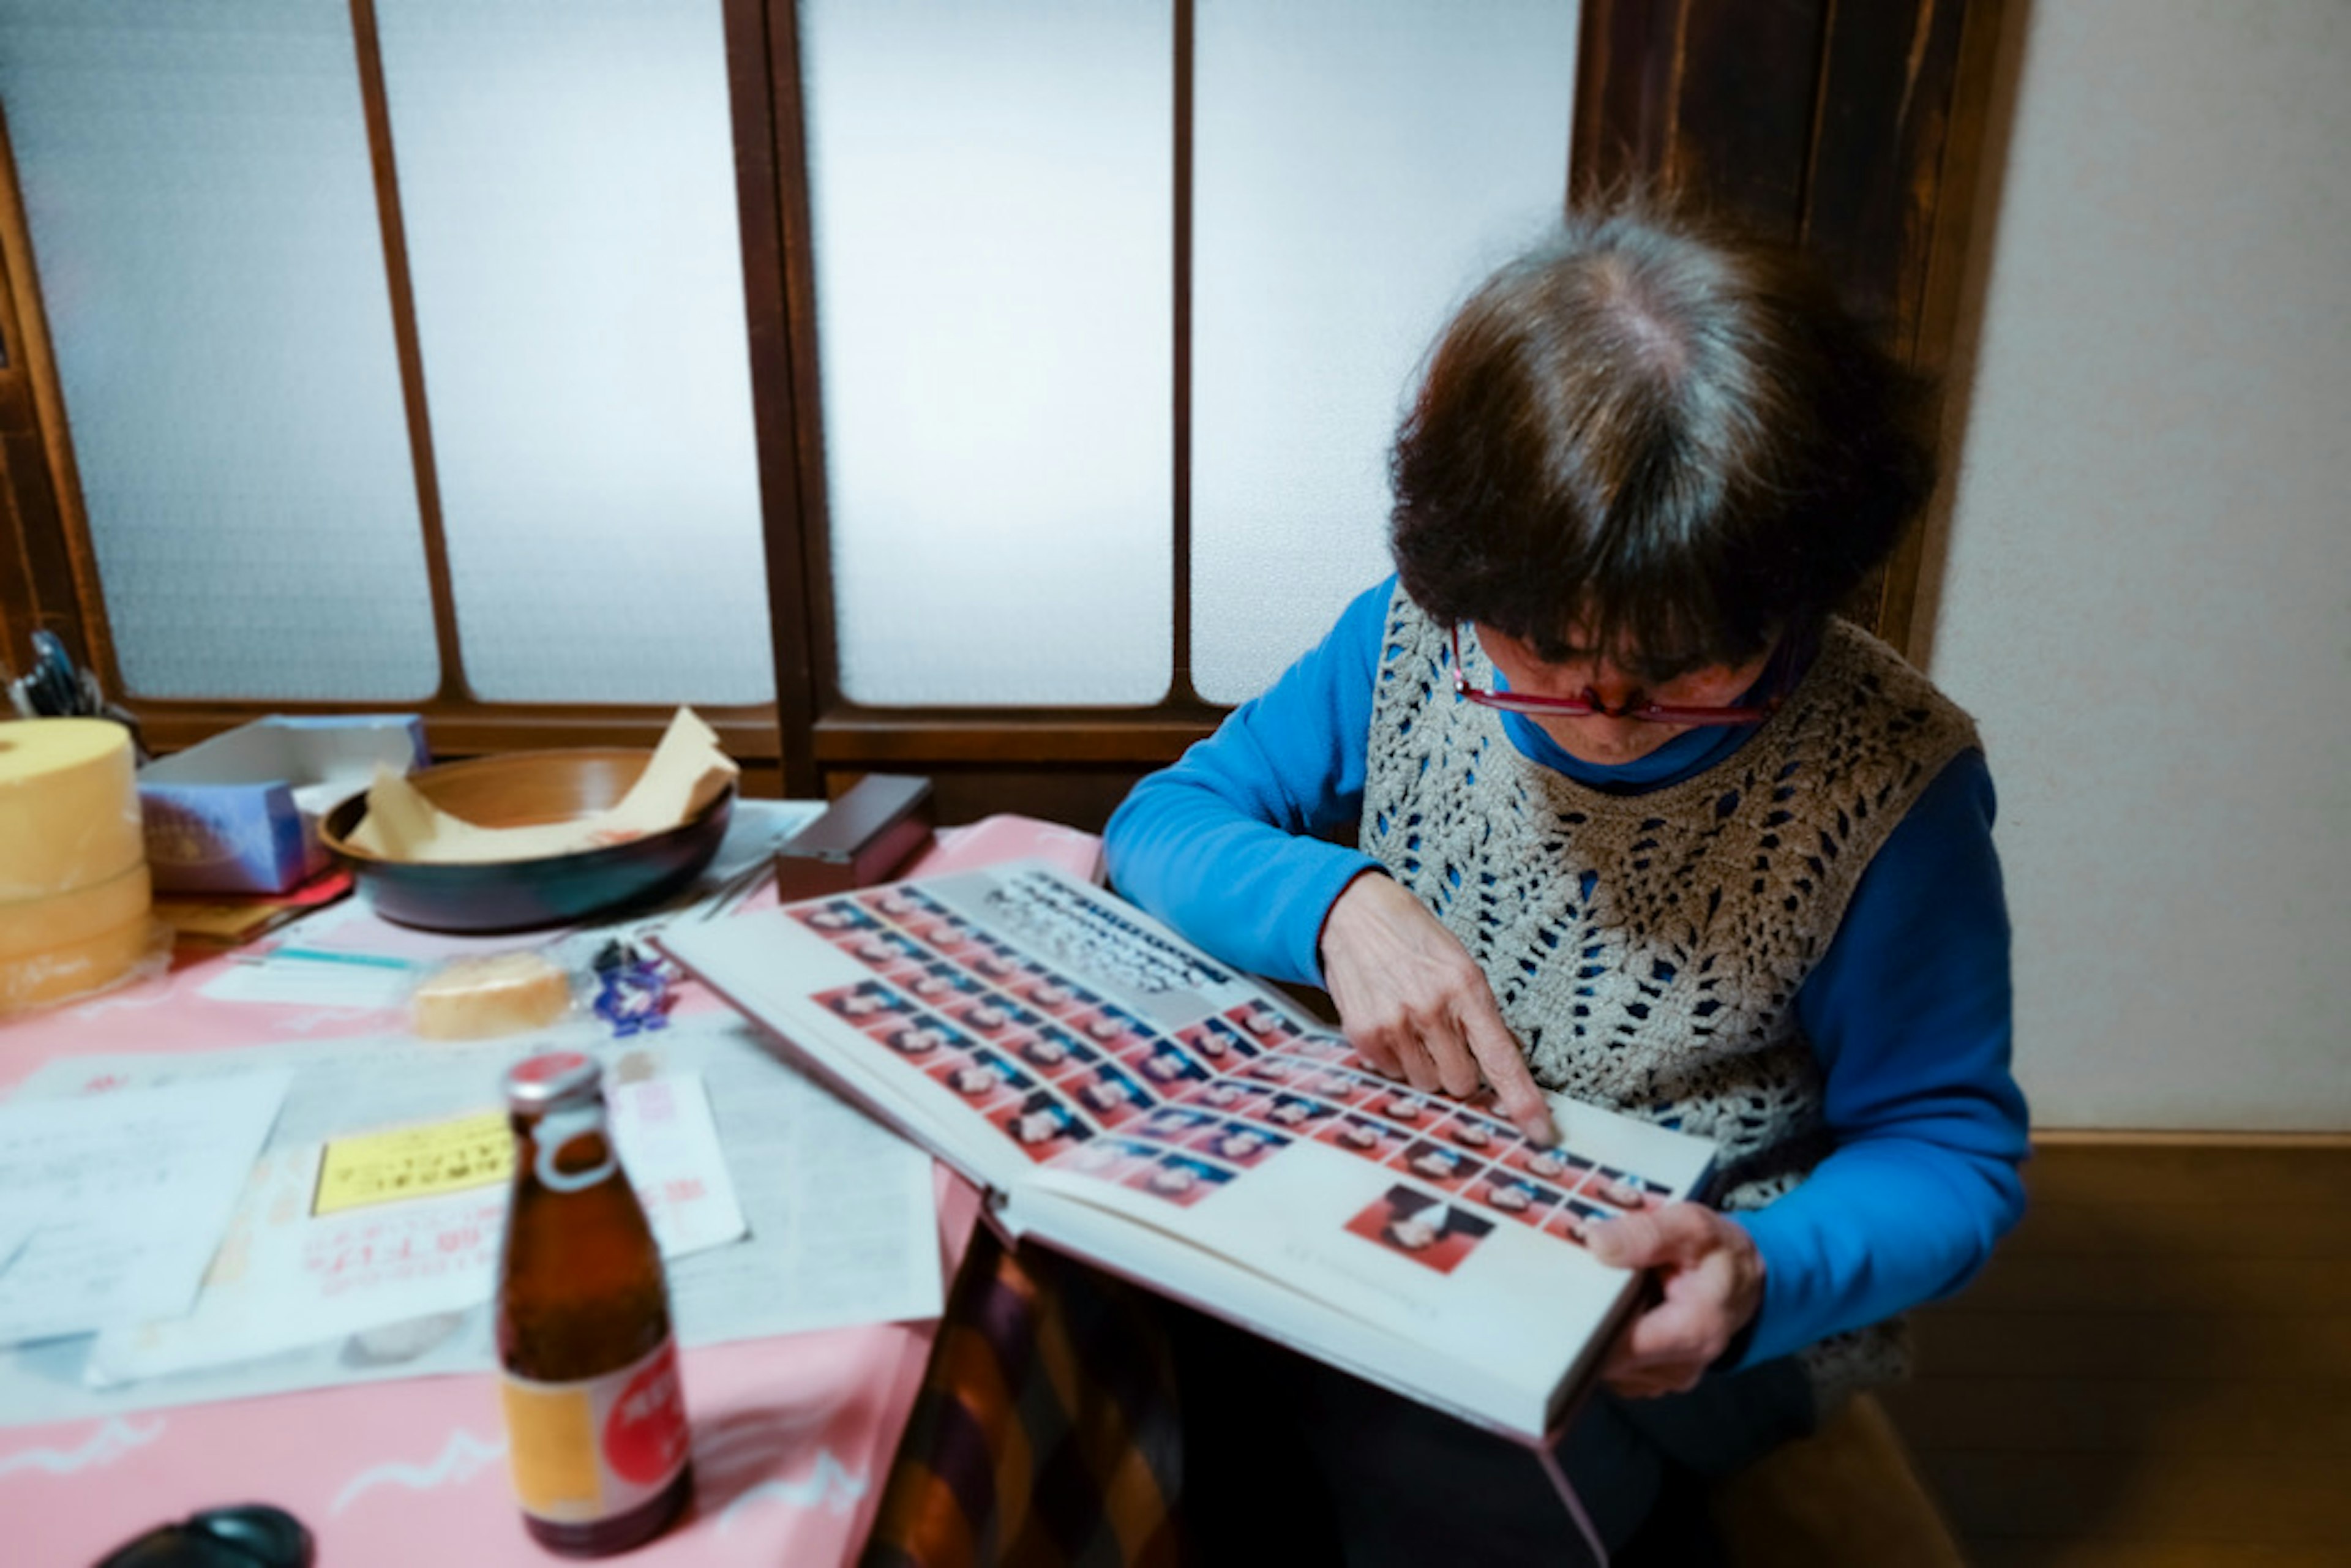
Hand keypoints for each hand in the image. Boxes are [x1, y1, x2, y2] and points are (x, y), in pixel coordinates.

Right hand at [1317, 872, 1554, 1143]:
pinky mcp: (1363, 1035)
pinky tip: (1390, 1023)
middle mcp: (1430, 1009)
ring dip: (1425, 1065)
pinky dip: (1396, 1058)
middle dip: (1459, 1070)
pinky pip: (1392, 1074)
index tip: (1541, 1133)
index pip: (1501, 1059)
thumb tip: (1501, 1066)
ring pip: (1426, 1083)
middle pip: (1461, 1083)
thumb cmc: (1414, 939)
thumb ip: (1480, 1016)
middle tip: (1446, 1038)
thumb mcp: (1461, 965)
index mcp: (1466, 987)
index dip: (1523, 1101)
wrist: (1353, 914)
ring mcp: (1394, 1024)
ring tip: (1413, 1025)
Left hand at [1585, 1199, 1764, 1397]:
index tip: (1556, 1296)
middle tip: (1567, 1284)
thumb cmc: (1718, 1252)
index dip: (1582, 1323)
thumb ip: (1647, 1233)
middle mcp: (1679, 1367)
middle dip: (1581, 1323)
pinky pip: (1611, 1366)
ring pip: (1603, 1365)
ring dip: (1591, 1330)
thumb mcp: (1692, 1225)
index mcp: (1693, 1331)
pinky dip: (1602, 1339)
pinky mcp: (1651, 1379)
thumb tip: (1596, 1243)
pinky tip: (1608, 1310)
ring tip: (1595, 1292)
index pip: (1620, 1346)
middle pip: (1605, 1358)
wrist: (1744, 1280)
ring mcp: (1664, 1379)